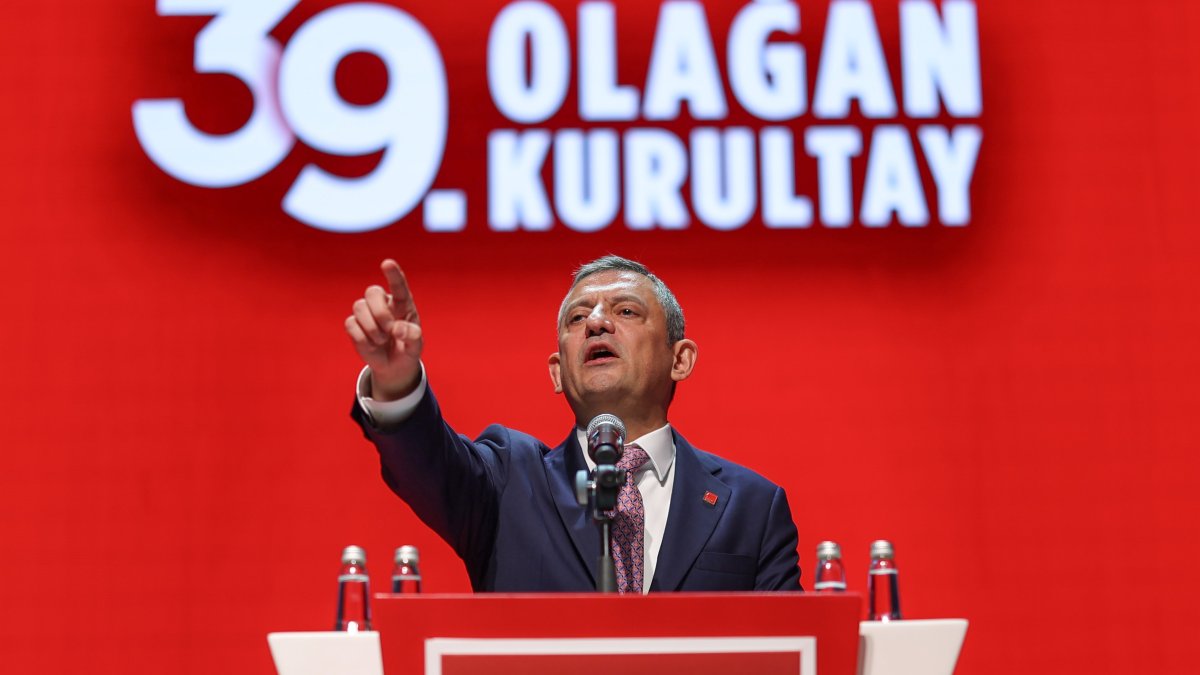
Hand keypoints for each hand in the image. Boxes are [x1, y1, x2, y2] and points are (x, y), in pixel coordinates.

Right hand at [344, 259, 422, 400]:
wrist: (394, 366)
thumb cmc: (407, 349)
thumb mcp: (416, 346)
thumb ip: (412, 336)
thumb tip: (397, 329)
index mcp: (402, 303)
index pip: (398, 285)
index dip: (393, 274)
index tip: (387, 263)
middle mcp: (383, 303)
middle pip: (372, 291)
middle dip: (380, 312)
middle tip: (389, 329)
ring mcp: (367, 313)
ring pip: (359, 306)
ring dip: (371, 328)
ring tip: (382, 340)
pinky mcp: (354, 325)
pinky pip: (351, 323)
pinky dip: (362, 338)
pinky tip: (372, 345)